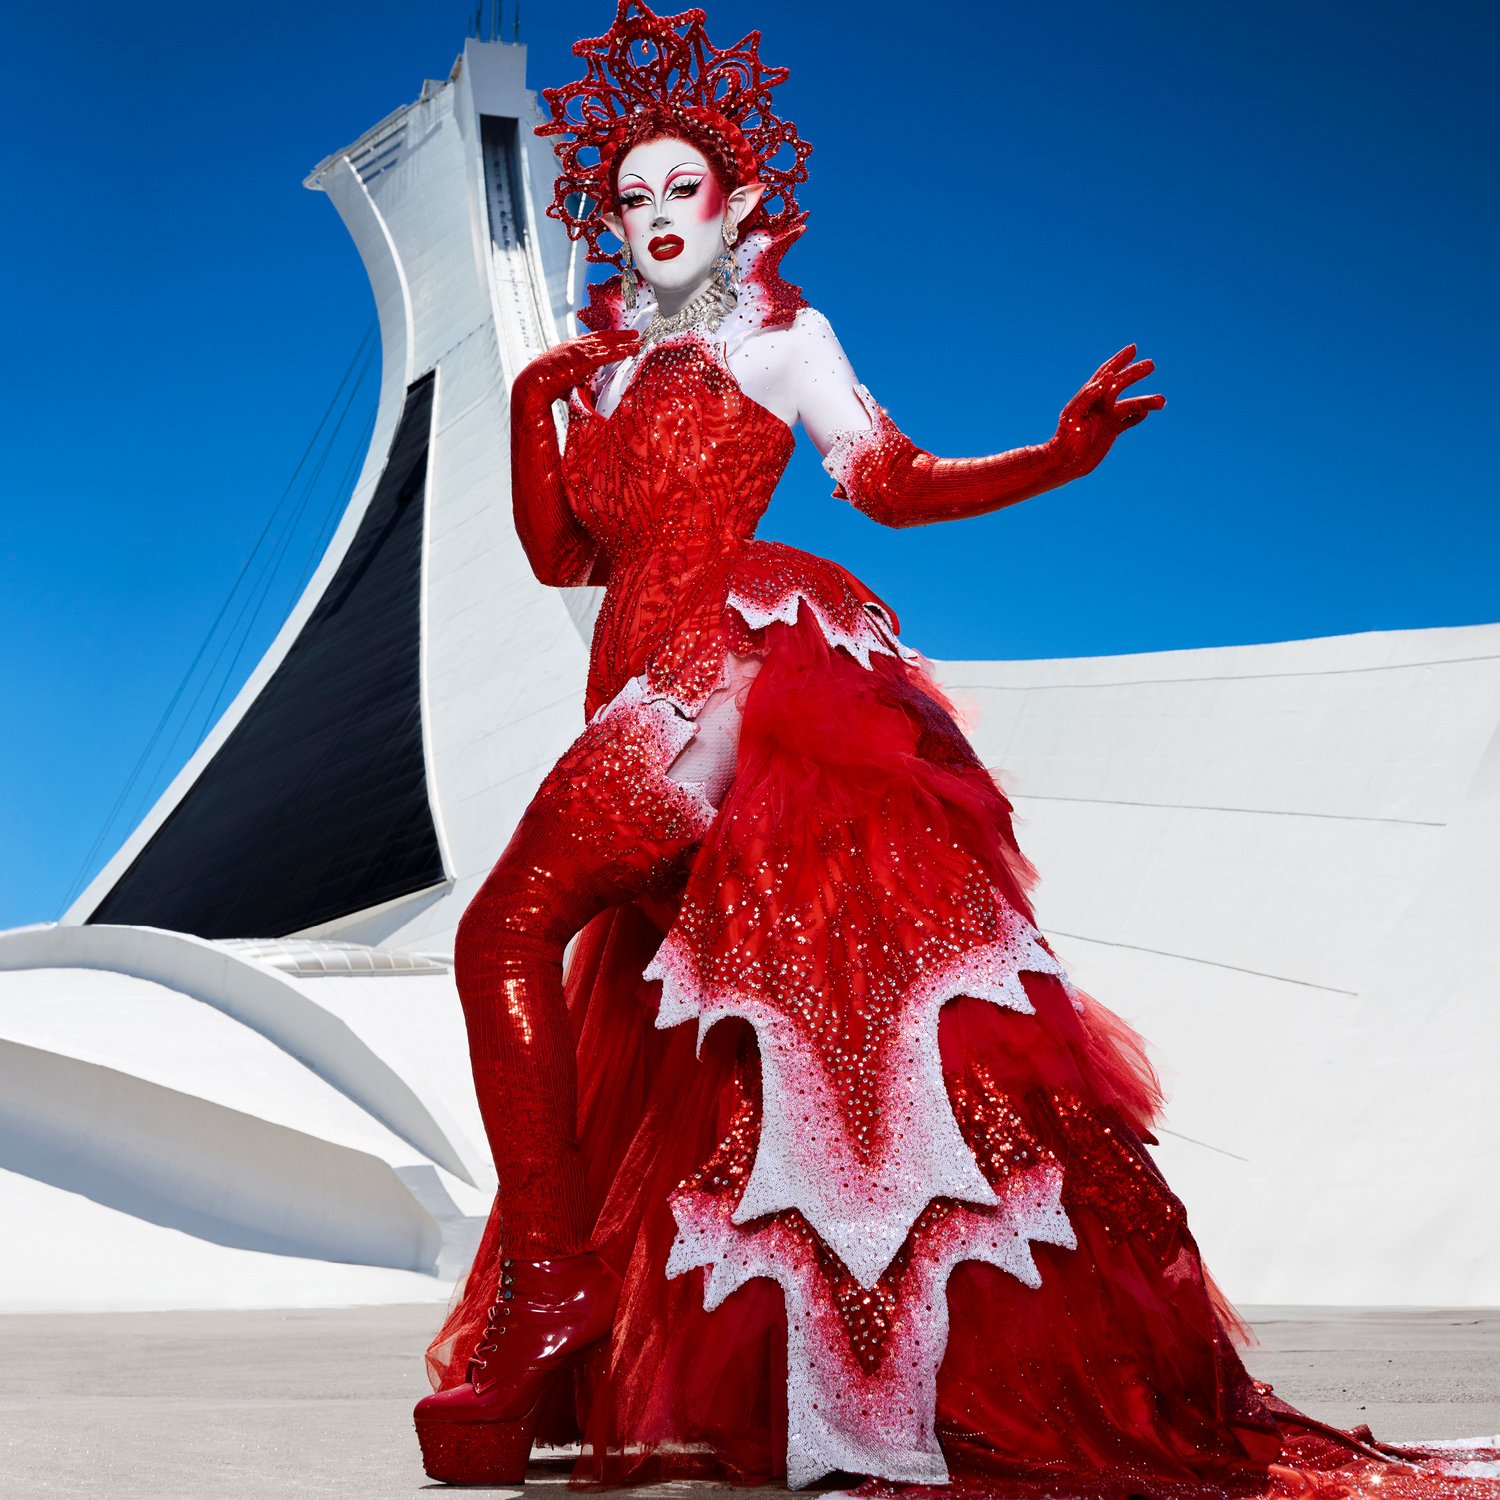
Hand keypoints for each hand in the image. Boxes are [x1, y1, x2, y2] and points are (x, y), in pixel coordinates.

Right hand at [514, 330, 641, 405]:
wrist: (534, 384)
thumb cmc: (546, 384)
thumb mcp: (563, 376)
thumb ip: (576, 377)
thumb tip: (584, 386)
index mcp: (571, 346)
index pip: (594, 337)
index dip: (609, 336)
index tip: (619, 335)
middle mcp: (576, 344)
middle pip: (604, 336)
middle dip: (620, 335)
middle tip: (635, 334)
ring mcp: (579, 351)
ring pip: (608, 344)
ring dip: (625, 343)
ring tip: (638, 342)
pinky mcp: (583, 360)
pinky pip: (607, 355)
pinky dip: (620, 352)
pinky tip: (630, 351)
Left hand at [1052, 345, 1164, 477]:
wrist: (1064, 464)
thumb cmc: (1066, 439)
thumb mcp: (1074, 416)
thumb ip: (1088, 396)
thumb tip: (1107, 378)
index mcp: (1089, 397)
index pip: (1106, 374)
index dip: (1118, 360)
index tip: (1133, 349)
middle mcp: (1099, 405)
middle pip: (1120, 385)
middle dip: (1135, 374)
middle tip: (1151, 364)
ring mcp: (1105, 418)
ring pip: (1130, 405)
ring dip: (1146, 401)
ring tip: (1162, 401)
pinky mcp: (1110, 432)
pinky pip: (1127, 421)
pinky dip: (1137, 417)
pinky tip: (1147, 413)